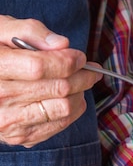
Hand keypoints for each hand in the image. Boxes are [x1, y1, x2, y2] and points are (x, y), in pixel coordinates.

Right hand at [0, 16, 100, 146]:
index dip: (67, 61)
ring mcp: (9, 121)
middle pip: (58, 88)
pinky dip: (73, 109)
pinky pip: (61, 123)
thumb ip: (31, 31)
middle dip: (82, 76)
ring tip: (79, 82)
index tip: (80, 57)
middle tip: (91, 69)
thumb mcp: (1, 29)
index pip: (39, 67)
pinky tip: (68, 97)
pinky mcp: (20, 136)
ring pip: (64, 108)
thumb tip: (62, 44)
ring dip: (79, 93)